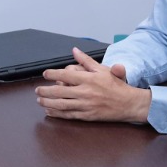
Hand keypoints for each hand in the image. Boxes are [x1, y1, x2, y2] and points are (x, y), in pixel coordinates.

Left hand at [36, 48, 150, 122]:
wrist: (129, 103)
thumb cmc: (116, 85)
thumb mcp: (103, 69)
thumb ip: (86, 60)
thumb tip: (74, 50)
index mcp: (88, 79)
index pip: (65, 75)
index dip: (52, 74)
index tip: (45, 74)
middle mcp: (85, 92)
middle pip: (59, 91)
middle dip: (45, 91)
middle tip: (37, 90)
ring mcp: (86, 105)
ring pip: (61, 104)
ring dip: (48, 103)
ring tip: (40, 101)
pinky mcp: (87, 116)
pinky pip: (69, 115)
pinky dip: (57, 114)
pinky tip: (49, 112)